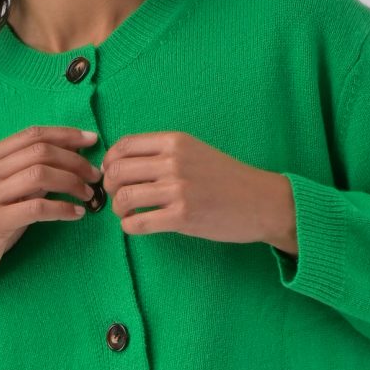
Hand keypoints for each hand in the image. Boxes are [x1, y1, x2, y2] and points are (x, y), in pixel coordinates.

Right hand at [0, 124, 100, 339]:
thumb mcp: (4, 194)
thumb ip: (28, 175)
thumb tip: (68, 160)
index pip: (32, 135)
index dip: (65, 134)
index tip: (92, 140)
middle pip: (40, 151)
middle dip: (75, 160)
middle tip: (95, 174)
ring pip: (40, 175)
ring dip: (72, 182)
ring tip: (88, 194)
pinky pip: (38, 208)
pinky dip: (63, 209)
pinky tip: (76, 214)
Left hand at [98, 131, 296, 253]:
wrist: (261, 201)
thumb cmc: (227, 179)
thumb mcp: (195, 151)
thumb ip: (163, 154)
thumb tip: (123, 164)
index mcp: (175, 142)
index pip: (124, 145)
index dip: (109, 162)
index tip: (111, 174)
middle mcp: (173, 162)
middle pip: (117, 171)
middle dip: (109, 187)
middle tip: (117, 196)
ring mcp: (178, 190)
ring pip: (124, 197)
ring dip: (118, 209)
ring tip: (127, 213)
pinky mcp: (182, 217)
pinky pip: (138, 223)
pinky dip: (129, 227)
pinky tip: (136, 226)